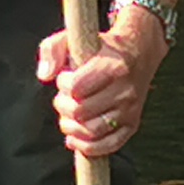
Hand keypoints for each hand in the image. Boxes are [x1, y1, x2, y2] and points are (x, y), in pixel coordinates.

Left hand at [37, 13, 165, 158]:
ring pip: (92, 131)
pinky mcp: (132, 124)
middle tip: (64, 97)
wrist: (138, 52)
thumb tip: (45, 75)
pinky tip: (75, 138)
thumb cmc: (100, 47)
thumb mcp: (73, 37)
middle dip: (63, 106)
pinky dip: (88, 147)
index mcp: (113, 66)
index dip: (63, 84)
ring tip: (67, 116)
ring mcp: (130, 110)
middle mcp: (125, 90)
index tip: (65, 77)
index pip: (76, 87)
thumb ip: (52, 49)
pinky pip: (110, 145)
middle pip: (80, 111)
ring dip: (71, 127)